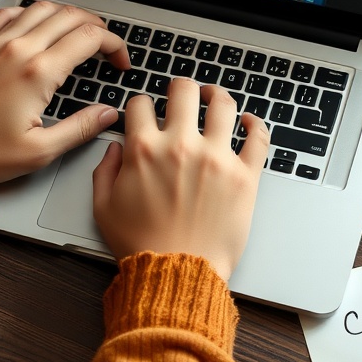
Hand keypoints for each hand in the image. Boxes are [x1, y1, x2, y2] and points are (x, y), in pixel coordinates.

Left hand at [0, 1, 129, 182]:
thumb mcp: (42, 150)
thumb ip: (81, 128)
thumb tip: (108, 114)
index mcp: (38, 72)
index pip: (89, 38)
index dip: (115, 45)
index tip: (120, 62)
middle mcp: (19, 49)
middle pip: (71, 16)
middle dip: (98, 26)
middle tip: (108, 46)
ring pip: (42, 7)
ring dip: (68, 14)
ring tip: (80, 31)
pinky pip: (10, 12)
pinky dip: (31, 12)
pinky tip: (38, 26)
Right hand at [91, 78, 268, 280]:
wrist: (176, 274)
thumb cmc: (141, 245)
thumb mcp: (103, 207)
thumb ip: (104, 171)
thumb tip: (113, 148)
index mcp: (144, 150)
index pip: (141, 104)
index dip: (140, 104)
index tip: (145, 111)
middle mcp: (181, 146)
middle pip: (184, 90)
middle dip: (180, 87)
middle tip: (182, 93)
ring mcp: (217, 159)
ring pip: (223, 104)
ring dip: (217, 95)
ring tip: (214, 98)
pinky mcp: (245, 176)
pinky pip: (258, 137)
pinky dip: (255, 124)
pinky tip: (247, 121)